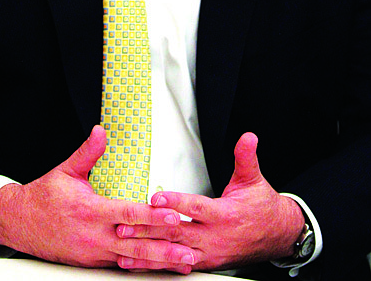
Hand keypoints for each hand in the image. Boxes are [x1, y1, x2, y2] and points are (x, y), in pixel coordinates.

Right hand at [0, 125, 195, 272]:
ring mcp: (93, 252)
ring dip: (159, 262)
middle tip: (189, 251)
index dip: (152, 216)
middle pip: (135, 244)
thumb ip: (87, 152)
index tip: (173, 216)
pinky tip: (159, 268)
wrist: (19, 222)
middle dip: (165, 248)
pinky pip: (121, 266)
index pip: (128, 213)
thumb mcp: (66, 170)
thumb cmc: (44, 196)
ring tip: (183, 264)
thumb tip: (100, 131)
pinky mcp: (92, 262)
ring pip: (131, 259)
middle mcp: (94, 236)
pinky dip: (141, 267)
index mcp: (90, 211)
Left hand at [116, 132, 304, 270]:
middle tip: (125, 224)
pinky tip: (139, 262)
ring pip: (174, 252)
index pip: (196, 207)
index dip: (175, 202)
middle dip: (149, 229)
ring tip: (124, 246)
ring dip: (148, 250)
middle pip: (177, 232)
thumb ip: (246, 157)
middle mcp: (215, 237)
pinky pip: (178, 265)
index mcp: (225, 215)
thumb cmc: (263, 207)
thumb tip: (248, 137)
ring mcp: (209, 254)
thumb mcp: (254, 179)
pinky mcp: (206, 263)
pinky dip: (158, 264)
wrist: (278, 236)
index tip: (156, 197)